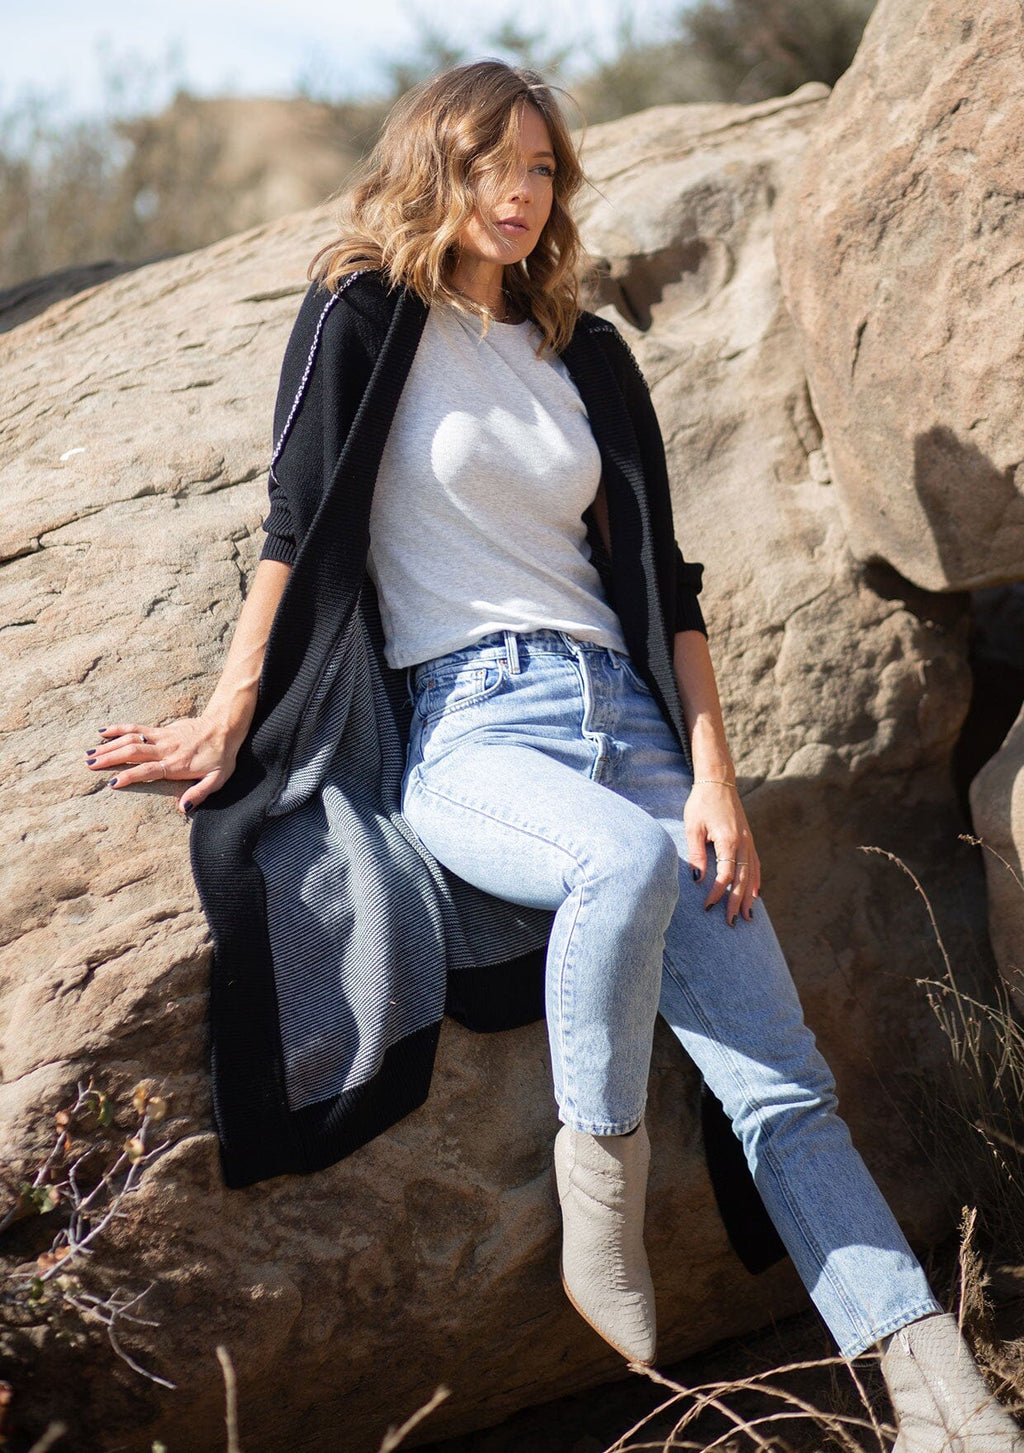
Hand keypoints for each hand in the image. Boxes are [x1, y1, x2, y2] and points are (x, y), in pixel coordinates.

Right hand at [84, 716, 240, 814]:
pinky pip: (137, 728)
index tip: (112, 783)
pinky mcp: (161, 729)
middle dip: (110, 759)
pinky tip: (102, 732)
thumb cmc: (221, 756)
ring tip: (89, 753)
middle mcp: (166, 750)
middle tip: (89, 765)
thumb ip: (200, 793)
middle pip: (133, 753)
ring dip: (109, 746)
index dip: (129, 776)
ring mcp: (162, 738)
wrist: (224, 727)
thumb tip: (183, 808)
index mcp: (176, 765)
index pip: (148, 771)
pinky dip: (119, 729)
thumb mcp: (218, 779)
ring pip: (131, 739)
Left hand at [684, 780, 760, 924]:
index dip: (718, 893)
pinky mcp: (749, 839)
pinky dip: (756, 880)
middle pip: (742, 879)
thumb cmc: (701, 803)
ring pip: (752, 874)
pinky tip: (755, 894)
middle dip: (737, 902)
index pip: (725, 874)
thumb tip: (697, 879)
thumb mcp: (693, 827)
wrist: (718, 781)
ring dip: (749, 896)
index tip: (708, 907)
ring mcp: (749, 841)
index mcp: (729, 840)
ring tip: (747, 916)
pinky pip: (755, 864)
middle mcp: (744, 843)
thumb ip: (697, 853)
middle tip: (731, 923)